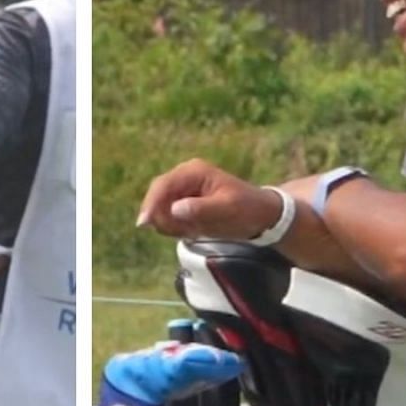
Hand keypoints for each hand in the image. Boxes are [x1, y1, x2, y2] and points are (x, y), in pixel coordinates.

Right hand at [136, 158, 283, 239]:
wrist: (260, 215)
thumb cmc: (247, 209)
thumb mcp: (227, 210)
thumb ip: (201, 209)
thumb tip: (175, 208)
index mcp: (193, 172)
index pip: (163, 185)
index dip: (151, 203)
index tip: (145, 223)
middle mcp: (184, 177)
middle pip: (157, 197)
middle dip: (163, 217)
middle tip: (184, 233)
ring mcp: (182, 190)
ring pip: (160, 209)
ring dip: (170, 224)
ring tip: (195, 232)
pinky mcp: (182, 203)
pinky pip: (167, 217)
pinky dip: (175, 228)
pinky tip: (193, 231)